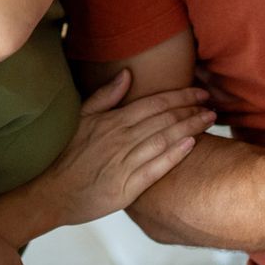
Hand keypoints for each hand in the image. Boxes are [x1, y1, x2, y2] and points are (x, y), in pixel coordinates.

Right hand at [33, 70, 213, 226]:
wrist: (52, 191)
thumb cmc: (67, 154)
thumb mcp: (82, 118)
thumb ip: (105, 95)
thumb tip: (127, 74)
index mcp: (113, 121)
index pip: (154, 103)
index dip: (180, 96)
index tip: (199, 92)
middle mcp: (122, 138)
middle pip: (164, 119)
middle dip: (191, 109)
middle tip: (211, 104)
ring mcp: (126, 162)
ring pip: (164, 139)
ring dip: (189, 127)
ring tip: (209, 120)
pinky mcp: (127, 186)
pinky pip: (156, 168)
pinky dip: (174, 155)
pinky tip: (191, 145)